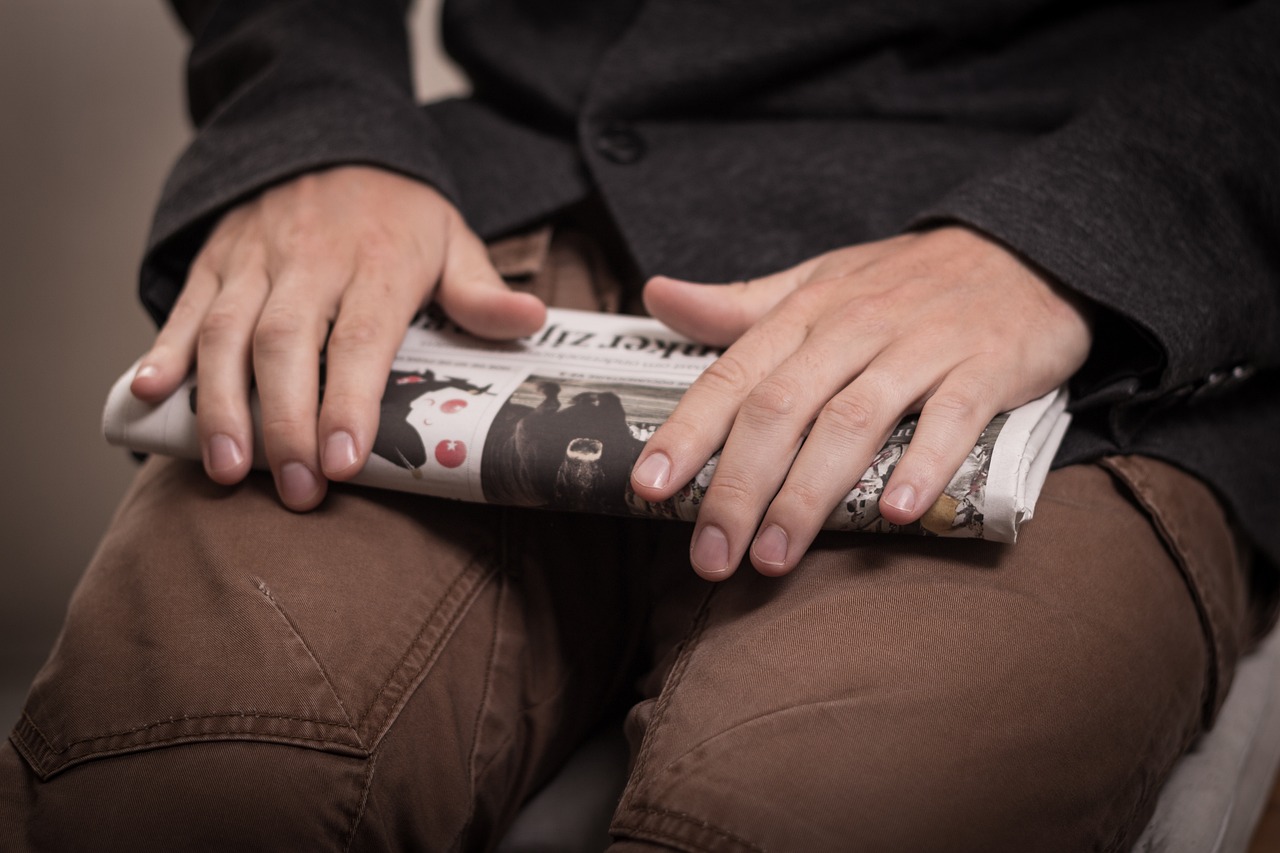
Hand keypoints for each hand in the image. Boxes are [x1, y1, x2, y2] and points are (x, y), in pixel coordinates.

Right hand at [129, 165, 544, 509]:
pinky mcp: (215, 259)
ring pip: (226, 331)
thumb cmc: (397, 211)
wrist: (329, 134)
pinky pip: (185, 304)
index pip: (360, 339)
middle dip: (285, 423)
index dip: (348, 403)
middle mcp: (310, 258)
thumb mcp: (451, 238)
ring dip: (222, 404)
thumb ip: (480, 289)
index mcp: (377, 260)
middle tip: (295, 490)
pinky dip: (166, 350)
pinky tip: (152, 395)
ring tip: (228, 469)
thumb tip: (530, 321)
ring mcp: (254, 257)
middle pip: (286, 344)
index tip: (344, 463)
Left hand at [630, 226, 1091, 579]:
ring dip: (809, 493)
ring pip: (852, 420)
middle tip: (710, 556)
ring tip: (775, 554)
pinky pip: (952, 417)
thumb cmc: (905, 280)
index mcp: (806, 312)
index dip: (686, 432)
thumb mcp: (819, 280)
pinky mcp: (987, 365)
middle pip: (781, 409)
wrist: (1025, 246)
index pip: (733, 376)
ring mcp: (922, 345)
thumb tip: (657, 295)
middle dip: (737, 487)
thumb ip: (739, 304)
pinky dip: (924, 463)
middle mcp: (855, 326)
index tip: (648, 488)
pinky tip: (897, 513)